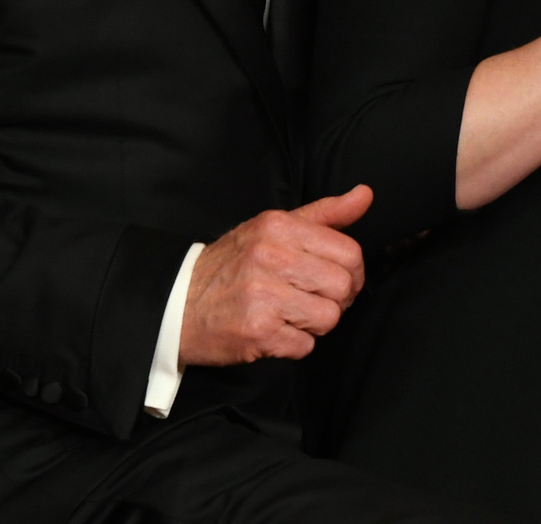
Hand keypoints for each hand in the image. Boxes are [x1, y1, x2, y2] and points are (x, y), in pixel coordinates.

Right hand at [178, 184, 371, 365]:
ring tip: (291, 315)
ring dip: (314, 324)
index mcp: (279, 227)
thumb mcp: (273, 228)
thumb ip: (324, 214)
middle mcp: (271, 257)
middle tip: (312, 301)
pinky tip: (274, 331)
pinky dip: (294, 344)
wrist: (175, 304)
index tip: (337, 280)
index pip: (349, 252)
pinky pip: (304, 346)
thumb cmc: (232, 265)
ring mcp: (263, 295)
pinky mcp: (256, 331)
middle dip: (335, 300)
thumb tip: (365, 195)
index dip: (352, 272)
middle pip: (343, 287)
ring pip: (328, 318)